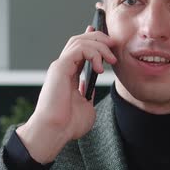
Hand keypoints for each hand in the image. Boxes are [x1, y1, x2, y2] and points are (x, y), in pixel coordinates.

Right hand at [16, 26, 116, 163]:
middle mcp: (63, 68)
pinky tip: (99, 67)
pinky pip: (79, 49)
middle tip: (113, 45)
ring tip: (111, 59)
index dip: (93, 40)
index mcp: (68, 75)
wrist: (55, 132)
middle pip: (79, 40)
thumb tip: (91, 88)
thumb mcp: (86, 107)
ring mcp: (60, 66)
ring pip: (79, 41)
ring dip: (99, 46)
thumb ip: (89, 94)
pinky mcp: (60, 67)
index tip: (108, 40)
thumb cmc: (68, 125)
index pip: (80, 50)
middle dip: (99, 38)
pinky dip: (93, 53)